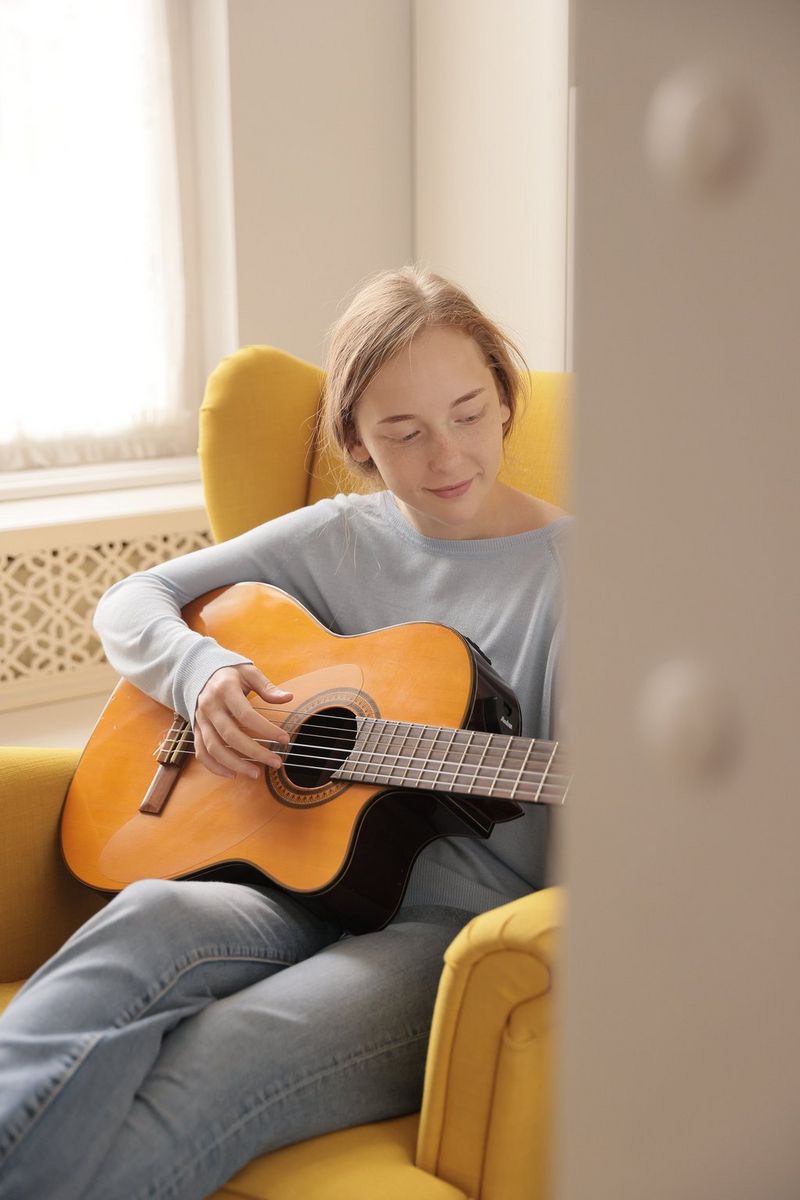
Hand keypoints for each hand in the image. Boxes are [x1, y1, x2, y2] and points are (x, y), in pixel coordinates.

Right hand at [193, 663, 292, 779]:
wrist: (199, 672)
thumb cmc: (229, 674)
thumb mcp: (249, 672)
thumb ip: (267, 687)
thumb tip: (288, 697)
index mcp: (225, 690)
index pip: (246, 714)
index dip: (266, 729)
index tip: (284, 739)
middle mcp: (210, 706)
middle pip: (230, 735)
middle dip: (254, 752)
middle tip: (276, 762)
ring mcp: (200, 719)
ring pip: (214, 747)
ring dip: (235, 764)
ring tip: (256, 773)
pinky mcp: (196, 729)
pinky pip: (202, 752)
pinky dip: (214, 766)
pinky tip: (233, 774)